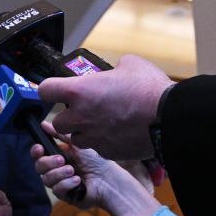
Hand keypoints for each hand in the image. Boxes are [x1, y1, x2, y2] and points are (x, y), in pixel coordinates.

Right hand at [31, 121, 145, 209]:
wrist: (109, 179)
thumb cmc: (96, 161)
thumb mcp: (77, 144)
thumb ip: (60, 134)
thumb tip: (43, 124)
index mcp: (57, 157)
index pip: (39, 155)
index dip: (36, 151)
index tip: (39, 148)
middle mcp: (56, 171)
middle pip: (39, 167)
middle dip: (48, 163)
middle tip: (61, 159)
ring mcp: (60, 183)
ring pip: (46, 180)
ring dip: (59, 174)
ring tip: (73, 171)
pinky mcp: (65, 196)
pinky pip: (57, 190)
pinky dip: (66, 184)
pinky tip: (78, 180)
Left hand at [39, 55, 172, 160]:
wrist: (170, 118)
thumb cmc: (150, 89)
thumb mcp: (130, 64)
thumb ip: (114, 68)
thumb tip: (115, 71)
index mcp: (80, 91)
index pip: (45, 90)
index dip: (49, 88)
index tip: (54, 89)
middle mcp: (81, 116)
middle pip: (58, 121)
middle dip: (69, 116)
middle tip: (83, 109)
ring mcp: (93, 137)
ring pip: (77, 138)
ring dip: (84, 131)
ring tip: (102, 123)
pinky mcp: (108, 152)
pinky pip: (98, 148)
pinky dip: (103, 142)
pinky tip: (117, 133)